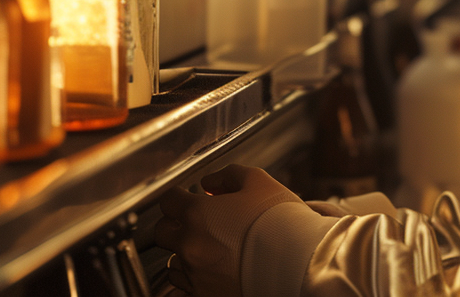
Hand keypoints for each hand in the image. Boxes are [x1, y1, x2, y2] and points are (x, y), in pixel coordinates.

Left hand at [153, 165, 302, 296]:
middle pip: (162, 232)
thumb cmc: (280, 222)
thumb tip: (210, 182)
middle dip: (176, 225)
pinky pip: (185, 287)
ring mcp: (196, 273)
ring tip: (211, 251)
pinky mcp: (205, 294)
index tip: (186, 199)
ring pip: (173, 263)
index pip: (167, 200)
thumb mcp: (258, 181)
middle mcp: (190, 245)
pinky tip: (213, 270)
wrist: (298, 262)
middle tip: (196, 224)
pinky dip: (194, 278)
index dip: (178, 197)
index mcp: (198, 214)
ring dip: (185, 254)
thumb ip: (228, 175)